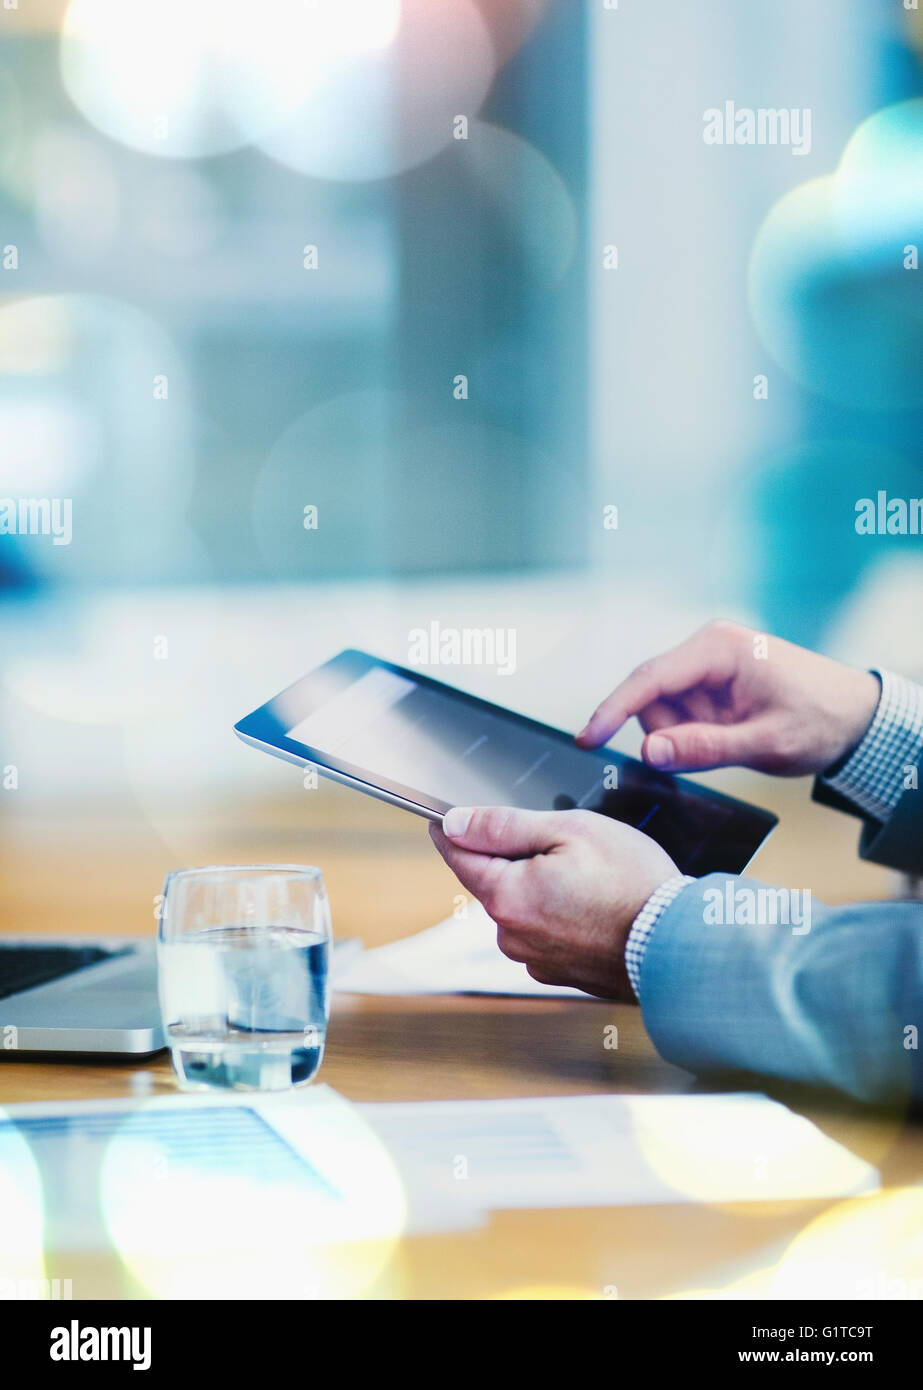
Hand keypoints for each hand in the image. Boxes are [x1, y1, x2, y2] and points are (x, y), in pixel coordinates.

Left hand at [428, 806, 678, 999]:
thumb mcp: (569, 830)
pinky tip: (596, 907)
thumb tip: (456, 823)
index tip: (440, 819)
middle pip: (496, 883)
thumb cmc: (632, 883)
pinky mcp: (561, 973)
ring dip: (542, 889)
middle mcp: (512, 935)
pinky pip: (547, 933)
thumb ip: (505, 826)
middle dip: (516, 860)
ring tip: (591, 878)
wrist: (680, 944)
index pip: (460, 857)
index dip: (451, 832)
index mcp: (507, 896)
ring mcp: (537, 959)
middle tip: (562, 844)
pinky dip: (562, 916)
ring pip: (523, 908)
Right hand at [576, 619, 880, 776]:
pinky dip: (697, 733)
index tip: (587, 738)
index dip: (612, 710)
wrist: (858, 717)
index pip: (648, 679)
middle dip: (672, 734)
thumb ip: (703, 748)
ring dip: (687, 736)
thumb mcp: (764, 743)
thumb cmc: (822, 721)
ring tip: (735, 739)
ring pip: (664, 710)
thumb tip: (649, 751)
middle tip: (720, 748)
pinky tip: (731, 734)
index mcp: (719, 649)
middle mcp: (708, 647)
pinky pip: (683, 713)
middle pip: (653, 699)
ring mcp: (709, 663)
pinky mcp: (713, 680)